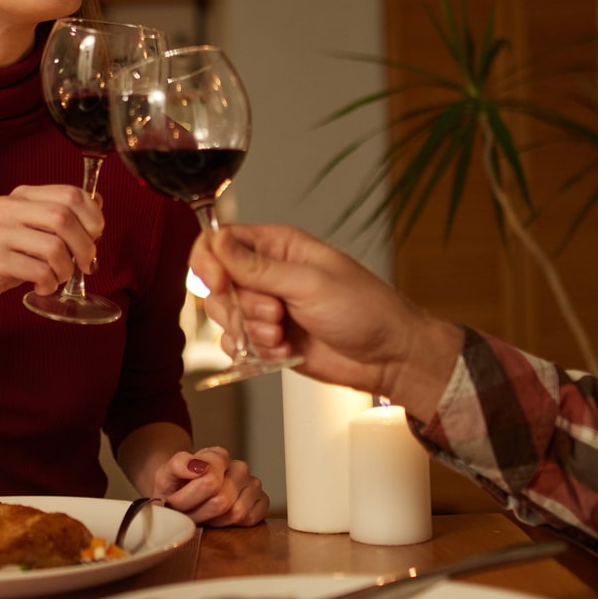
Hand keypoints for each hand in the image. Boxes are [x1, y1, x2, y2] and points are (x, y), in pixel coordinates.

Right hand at [0, 185, 101, 315]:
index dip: (93, 217)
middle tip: (86, 264)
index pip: (70, 193)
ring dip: (66, 269)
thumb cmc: (2, 259)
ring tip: (58, 278)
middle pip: (64, 217)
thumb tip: (97, 201)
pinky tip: (42, 286)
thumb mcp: (31, 231)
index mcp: (20, 195)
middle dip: (85, 245)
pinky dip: (49, 283)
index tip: (95, 237)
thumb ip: (59, 215)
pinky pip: (39, 271)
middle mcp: (7, 208)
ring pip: (54, 247)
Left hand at [149, 445, 267, 526]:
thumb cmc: (176, 485)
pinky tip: (219, 518)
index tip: (174, 501)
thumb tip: (198, 466)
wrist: (182, 494)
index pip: (209, 482)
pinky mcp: (262, 501)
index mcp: (218, 456)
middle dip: (199, 513)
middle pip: (222, 501)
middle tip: (186, 512)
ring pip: (237, 512)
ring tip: (202, 514)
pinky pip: (250, 520)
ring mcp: (253, 484)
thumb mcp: (167, 473)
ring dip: (214, 521)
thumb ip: (178, 464)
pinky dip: (231, 525)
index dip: (186, 499)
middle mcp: (240, 467)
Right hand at [192, 225, 445, 408]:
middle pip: (217, 283)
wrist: (387, 357)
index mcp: (277, 246)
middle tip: (274, 314)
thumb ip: (258, 267)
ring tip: (282, 336)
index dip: (210, 262)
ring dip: (250, 331)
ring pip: (225, 316)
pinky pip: (236, 344)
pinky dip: (254, 352)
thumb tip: (218, 241)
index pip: (220, 241)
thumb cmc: (363, 310)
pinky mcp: (268, 339)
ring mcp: (266, 308)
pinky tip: (283, 352)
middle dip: (240, 306)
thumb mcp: (309, 283)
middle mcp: (267, 274)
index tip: (220, 284)